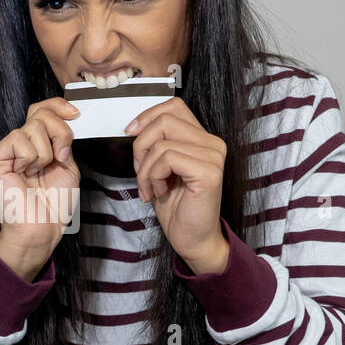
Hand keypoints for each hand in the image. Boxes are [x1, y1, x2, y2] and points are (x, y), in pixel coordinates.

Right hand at [0, 97, 81, 279]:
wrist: (43, 229)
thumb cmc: (54, 204)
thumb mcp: (67, 163)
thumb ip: (64, 138)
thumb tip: (68, 113)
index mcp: (33, 145)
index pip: (40, 110)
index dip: (57, 106)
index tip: (76, 113)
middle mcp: (16, 145)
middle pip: (39, 114)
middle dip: (59, 133)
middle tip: (59, 158)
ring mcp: (3, 152)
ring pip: (32, 127)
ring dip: (46, 153)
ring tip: (38, 173)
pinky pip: (19, 140)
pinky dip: (31, 158)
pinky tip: (25, 175)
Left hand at [125, 96, 229, 273]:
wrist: (192, 238)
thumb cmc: (177, 207)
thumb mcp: (161, 169)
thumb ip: (156, 144)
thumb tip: (135, 127)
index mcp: (202, 139)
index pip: (174, 106)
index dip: (148, 115)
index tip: (130, 132)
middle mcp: (212, 144)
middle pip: (165, 120)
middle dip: (141, 145)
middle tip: (140, 170)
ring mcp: (213, 156)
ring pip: (162, 142)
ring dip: (145, 169)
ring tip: (150, 187)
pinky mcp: (209, 172)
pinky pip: (167, 158)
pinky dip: (153, 176)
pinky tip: (160, 191)